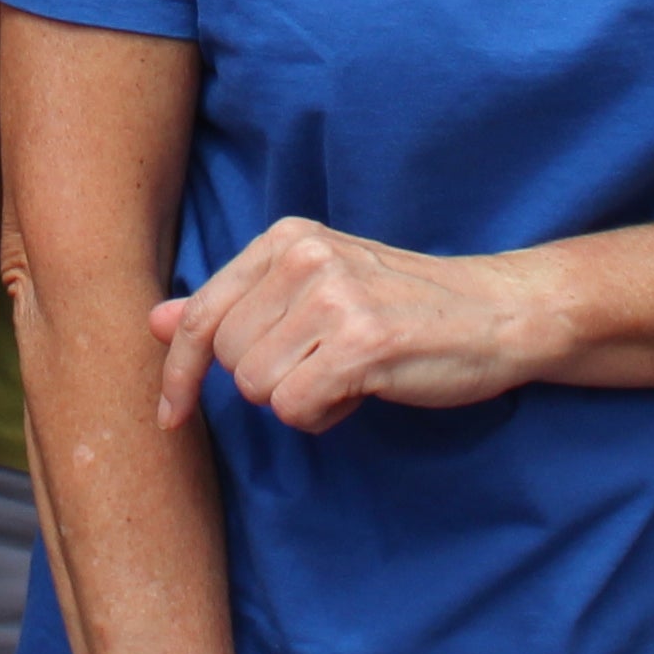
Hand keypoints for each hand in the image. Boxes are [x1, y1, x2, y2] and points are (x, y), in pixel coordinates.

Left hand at [151, 218, 555, 435]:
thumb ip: (235, 304)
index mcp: (285, 238)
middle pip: (228, 360)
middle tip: (326, 365)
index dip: (177, 373)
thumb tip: (154, 321)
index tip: (170, 415)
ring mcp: (333, 296)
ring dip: (301, 399)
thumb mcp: (313, 291)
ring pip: (257, 388)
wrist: (498, 313)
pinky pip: (295, 407)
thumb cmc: (402, 307)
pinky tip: (362, 391)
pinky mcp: (361, 341)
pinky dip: (324, 415)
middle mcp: (303, 256)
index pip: (200, 315)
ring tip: (348, 373)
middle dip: (270, 382)